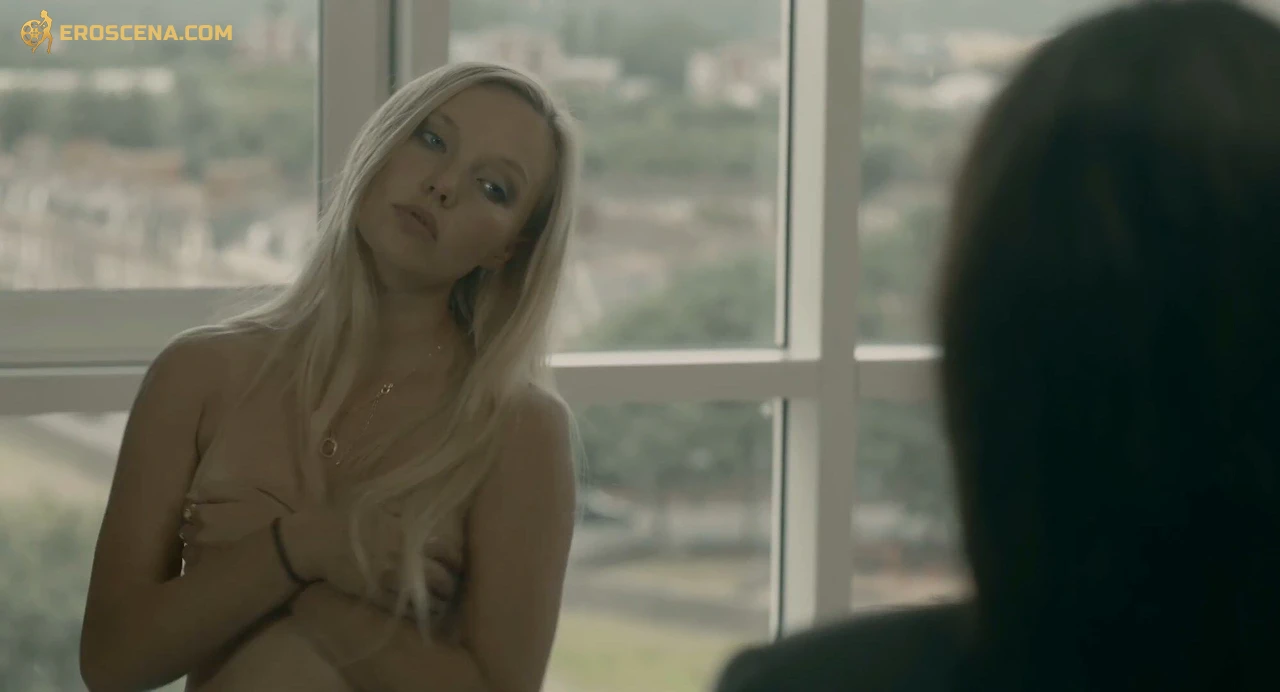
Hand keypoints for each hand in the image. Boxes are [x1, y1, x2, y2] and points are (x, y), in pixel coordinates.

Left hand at [180, 480, 291, 567]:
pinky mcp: (207, 580)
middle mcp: (198, 537)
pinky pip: (196, 574)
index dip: (202, 515)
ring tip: (219, 554)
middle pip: (187, 534)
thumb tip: (189, 497)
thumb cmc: (271, 516)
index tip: (215, 517)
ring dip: (199, 552)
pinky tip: (220, 569)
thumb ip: (215, 491)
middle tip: (218, 535)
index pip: (190, 513)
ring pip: (190, 554)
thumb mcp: (247, 493)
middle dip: (197, 533)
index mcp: (205, 515)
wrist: (287, 549)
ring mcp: (200, 561)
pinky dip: (204, 570)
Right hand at [280, 504, 460, 608]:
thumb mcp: (383, 509)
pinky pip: (405, 609)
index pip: (447, 550)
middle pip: (442, 579)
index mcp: (408, 534)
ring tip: (440, 606)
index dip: (456, 561)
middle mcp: (404, 556)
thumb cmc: (350, 522)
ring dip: (438, 604)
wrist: (317, 541)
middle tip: (450, 590)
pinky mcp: (376, 595)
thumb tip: (430, 515)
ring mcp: (390, 578)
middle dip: (450, 586)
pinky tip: (420, 614)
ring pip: (427, 598)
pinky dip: (417, 614)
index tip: (456, 566)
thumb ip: (408, 516)